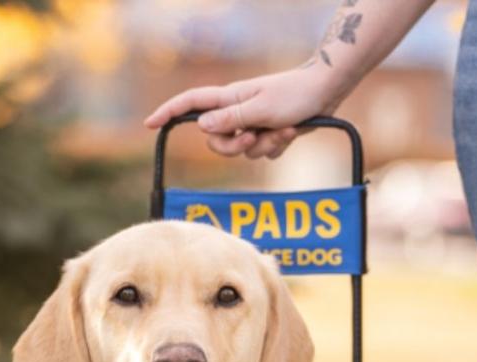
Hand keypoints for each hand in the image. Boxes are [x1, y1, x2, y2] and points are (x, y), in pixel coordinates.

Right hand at [144, 67, 342, 160]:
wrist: (326, 93)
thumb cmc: (295, 95)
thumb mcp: (261, 109)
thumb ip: (232, 119)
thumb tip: (201, 126)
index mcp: (229, 99)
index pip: (191, 104)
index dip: (169, 113)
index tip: (150, 125)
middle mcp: (237, 112)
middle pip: (216, 141)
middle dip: (233, 148)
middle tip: (254, 138)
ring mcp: (252, 124)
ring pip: (242, 152)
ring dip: (264, 146)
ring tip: (282, 130)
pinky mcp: (267, 134)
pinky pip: (262, 154)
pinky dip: (276, 147)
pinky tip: (291, 132)